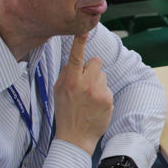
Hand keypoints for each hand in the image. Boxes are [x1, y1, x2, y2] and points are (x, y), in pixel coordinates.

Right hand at [53, 33, 112, 155]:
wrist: (76, 137)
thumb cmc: (65, 111)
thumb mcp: (58, 91)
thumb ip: (67, 74)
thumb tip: (76, 61)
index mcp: (70, 81)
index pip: (76, 57)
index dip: (80, 42)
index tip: (83, 30)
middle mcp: (85, 84)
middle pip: (96, 61)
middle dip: (92, 67)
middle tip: (85, 81)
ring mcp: (99, 92)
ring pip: (102, 75)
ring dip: (97, 82)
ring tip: (89, 97)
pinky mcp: (108, 99)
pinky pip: (107, 88)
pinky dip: (102, 94)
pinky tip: (95, 105)